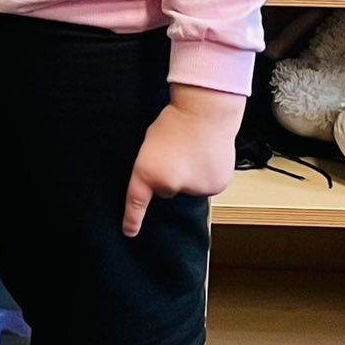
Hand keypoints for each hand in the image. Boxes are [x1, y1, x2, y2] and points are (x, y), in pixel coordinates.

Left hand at [123, 86, 241, 237]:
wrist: (205, 112)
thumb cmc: (174, 122)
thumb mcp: (149, 143)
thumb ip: (153, 167)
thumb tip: (161, 183)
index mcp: (147, 172)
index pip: (136, 202)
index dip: (132, 219)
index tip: (129, 232)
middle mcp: (170, 184)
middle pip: (167, 191)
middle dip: (171, 178)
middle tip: (177, 154)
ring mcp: (194, 188)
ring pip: (189, 189)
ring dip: (191, 177)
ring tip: (194, 152)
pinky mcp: (214, 186)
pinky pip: (207, 186)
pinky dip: (207, 176)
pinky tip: (208, 158)